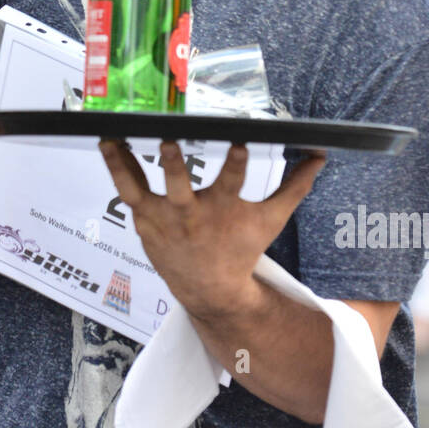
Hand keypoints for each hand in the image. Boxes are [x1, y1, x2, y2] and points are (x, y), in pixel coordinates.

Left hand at [98, 140, 324, 323]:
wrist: (210, 290)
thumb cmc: (240, 249)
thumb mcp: (270, 219)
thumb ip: (294, 187)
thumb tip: (321, 156)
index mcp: (223, 209)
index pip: (233, 182)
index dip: (237, 163)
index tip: (239, 142)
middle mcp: (190, 214)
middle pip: (180, 189)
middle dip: (174, 167)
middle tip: (168, 142)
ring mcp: (163, 218)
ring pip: (139, 189)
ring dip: (125, 164)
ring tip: (111, 137)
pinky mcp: (144, 219)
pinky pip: (126, 190)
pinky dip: (116, 167)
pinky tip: (106, 140)